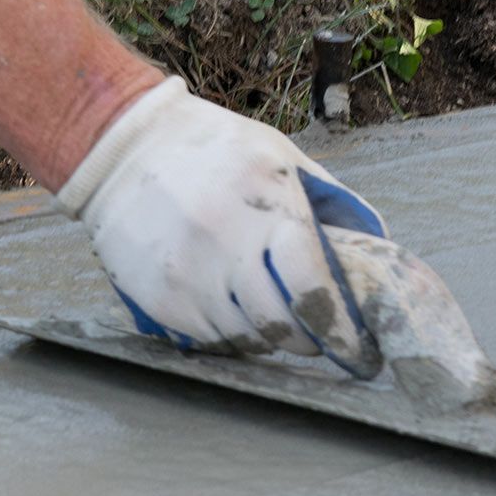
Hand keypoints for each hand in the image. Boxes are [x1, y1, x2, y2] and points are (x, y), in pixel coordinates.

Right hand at [57, 77, 389, 377]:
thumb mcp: (280, 157)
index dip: (341, 327)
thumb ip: (327, 203)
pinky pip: (209, 339)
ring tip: (276, 323)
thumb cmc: (213, 149)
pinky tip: (236, 315)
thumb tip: (374, 251)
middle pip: (282, 324)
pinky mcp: (159, 297)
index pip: (312, 286)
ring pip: (247, 338)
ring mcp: (188, 273)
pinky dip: (231, 336)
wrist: (122, 147)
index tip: (357, 348)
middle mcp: (226, 241)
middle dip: (310, 341)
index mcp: (266, 202)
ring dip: (270, 340)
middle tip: (321, 341)